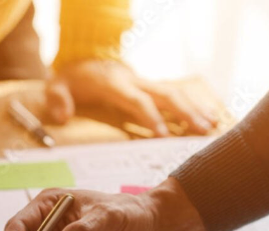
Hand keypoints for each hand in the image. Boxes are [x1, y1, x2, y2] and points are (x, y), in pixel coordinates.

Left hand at [45, 59, 217, 135]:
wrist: (84, 59)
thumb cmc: (72, 78)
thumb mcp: (57, 86)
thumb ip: (58, 100)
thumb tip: (62, 116)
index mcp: (114, 85)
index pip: (137, 101)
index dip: (151, 117)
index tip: (163, 134)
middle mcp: (134, 82)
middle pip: (165, 95)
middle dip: (184, 112)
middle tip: (201, 130)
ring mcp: (145, 83)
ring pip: (175, 93)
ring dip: (194, 108)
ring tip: (211, 125)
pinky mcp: (150, 87)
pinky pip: (175, 94)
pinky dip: (193, 105)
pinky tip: (209, 117)